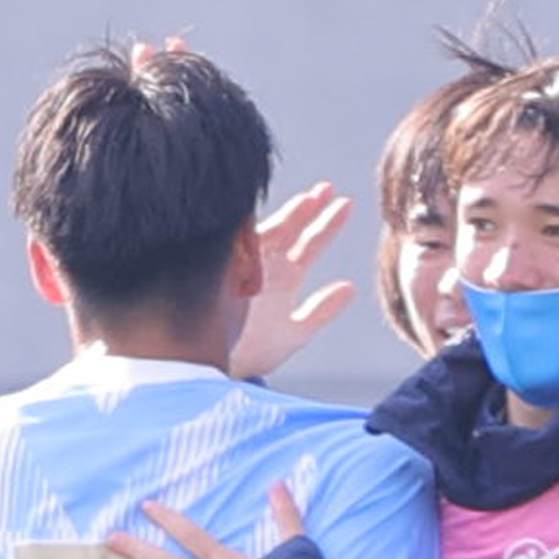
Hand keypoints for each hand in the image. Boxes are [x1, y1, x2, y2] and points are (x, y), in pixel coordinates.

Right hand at [227, 183, 358, 383]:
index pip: (308, 244)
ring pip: (265, 234)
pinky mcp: (220, 274)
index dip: (325, 224)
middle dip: (308, 208)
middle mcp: (262, 268)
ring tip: (310, 198)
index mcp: (281, 278)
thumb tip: (350, 286)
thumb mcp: (293, 333)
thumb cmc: (249, 353)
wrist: (208, 372)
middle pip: (289, 230)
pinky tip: (263, 214)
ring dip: (288, 216)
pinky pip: (234, 247)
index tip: (345, 204)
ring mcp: (240, 267)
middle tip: (329, 187)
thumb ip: (321, 311)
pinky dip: (248, 230)